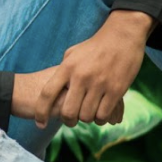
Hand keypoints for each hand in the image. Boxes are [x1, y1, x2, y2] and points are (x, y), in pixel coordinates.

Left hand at [28, 10, 152, 128]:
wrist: (122, 37)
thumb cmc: (94, 46)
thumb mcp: (73, 54)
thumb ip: (63, 70)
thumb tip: (54, 86)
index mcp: (67, 68)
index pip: (47, 94)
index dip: (41, 112)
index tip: (39, 124)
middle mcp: (81, 77)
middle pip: (68, 111)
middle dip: (68, 121)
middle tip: (71, 120)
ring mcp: (99, 84)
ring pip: (86, 116)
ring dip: (86, 119)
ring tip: (88, 114)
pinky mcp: (116, 90)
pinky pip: (104, 114)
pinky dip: (101, 119)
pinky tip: (101, 114)